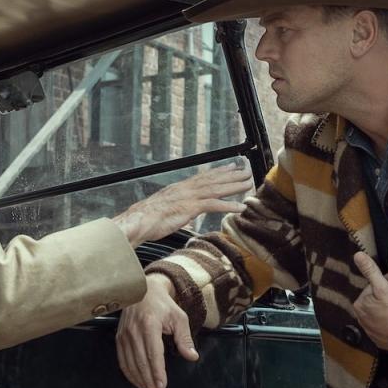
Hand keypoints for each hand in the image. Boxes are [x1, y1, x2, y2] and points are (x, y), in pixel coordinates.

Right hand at [112, 163, 251, 245]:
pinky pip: (213, 205)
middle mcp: (186, 189)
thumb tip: (184, 214)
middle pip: (213, 179)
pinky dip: (228, 205)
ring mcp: (188, 197)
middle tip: (247, 170)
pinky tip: (240, 207)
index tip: (231, 166)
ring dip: (235, 186)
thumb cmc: (147, 219)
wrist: (137, 221)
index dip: (219, 171)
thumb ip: (177, 209)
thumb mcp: (165, 210)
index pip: (203, 177)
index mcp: (180, 188)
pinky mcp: (189, 208)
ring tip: (249, 183)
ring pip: (216, 189)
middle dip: (232, 175)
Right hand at [116, 274, 197, 387]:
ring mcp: (124, 335)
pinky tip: (138, 382)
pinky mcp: (119, 338)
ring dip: (140, 381)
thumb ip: (185, 338)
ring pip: (131, 364)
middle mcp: (134, 331)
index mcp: (149, 324)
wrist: (144, 291)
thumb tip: (192, 356)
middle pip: (141, 362)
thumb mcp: (179, 317)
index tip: (162, 385)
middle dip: (150, 382)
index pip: (153, 353)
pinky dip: (130, 374)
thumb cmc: (163, 305)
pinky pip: (122, 360)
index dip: (157, 371)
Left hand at [353, 252, 387, 354]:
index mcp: (359, 305)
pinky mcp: (381, 342)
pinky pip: (385, 329)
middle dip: (385, 297)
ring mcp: (371, 332)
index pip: (372, 289)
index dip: (384, 283)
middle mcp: (361, 319)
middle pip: (375, 302)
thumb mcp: (383, 287)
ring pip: (380, 315)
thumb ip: (370, 271)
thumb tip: (358, 255)